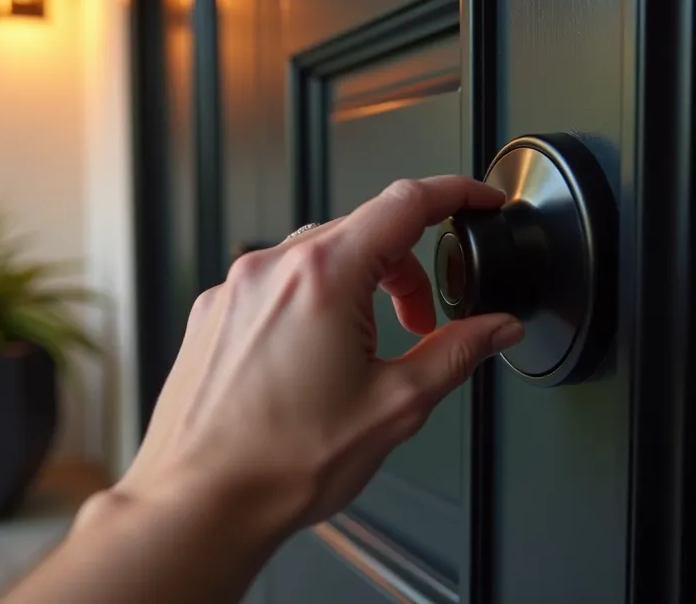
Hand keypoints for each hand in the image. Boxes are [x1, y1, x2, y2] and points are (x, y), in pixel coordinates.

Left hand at [116, 175, 525, 536]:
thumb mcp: (395, 407)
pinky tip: (315, 359)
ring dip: (359, 286)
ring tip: (365, 350)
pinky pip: (275, 285)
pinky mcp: (212, 313)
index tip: (479, 200)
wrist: (200, 501)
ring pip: (317, 257)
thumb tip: (495, 329)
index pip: (406, 203)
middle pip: (363, 231)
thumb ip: (455, 354)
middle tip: (422, 324)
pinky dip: (310, 304)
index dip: (456, 194)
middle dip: (407, 270)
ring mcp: (234, 289)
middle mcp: (271, 269)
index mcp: (324, 276)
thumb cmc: (279, 463)